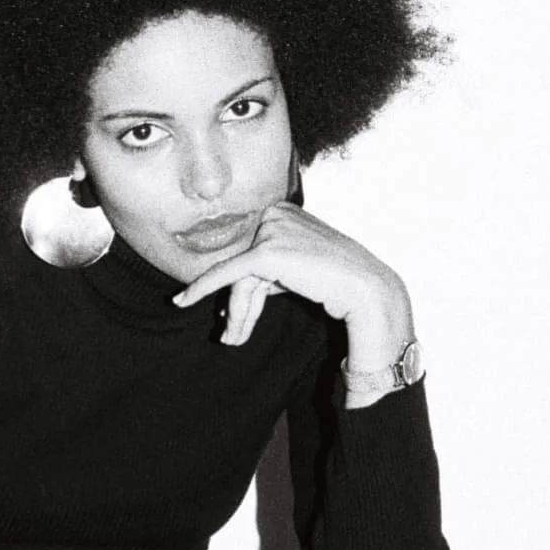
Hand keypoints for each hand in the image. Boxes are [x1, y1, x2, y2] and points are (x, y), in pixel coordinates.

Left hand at [172, 202, 413, 376]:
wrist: (367, 290)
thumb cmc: (338, 282)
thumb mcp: (297, 267)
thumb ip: (268, 269)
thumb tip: (235, 289)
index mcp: (283, 210)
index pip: (251, 251)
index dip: (242, 288)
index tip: (232, 315)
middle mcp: (275, 213)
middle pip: (242, 263)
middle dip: (238, 304)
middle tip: (230, 335)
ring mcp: (271, 230)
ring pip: (238, 276)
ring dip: (235, 313)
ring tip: (232, 339)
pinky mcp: (266, 251)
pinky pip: (227, 274)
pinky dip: (201, 288)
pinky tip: (183, 301)